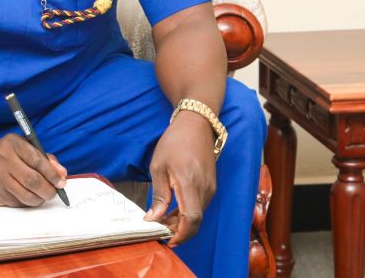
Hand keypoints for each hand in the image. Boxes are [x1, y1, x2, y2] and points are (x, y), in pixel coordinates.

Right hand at [0, 133, 67, 206]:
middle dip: (49, 190)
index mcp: (12, 144)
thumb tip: (62, 174)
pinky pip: (19, 203)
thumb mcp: (23, 147)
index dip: (52, 173)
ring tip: (43, 194)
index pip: (37, 160)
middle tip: (55, 192)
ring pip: (27, 196)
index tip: (61, 181)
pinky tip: (28, 195)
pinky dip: (28, 202)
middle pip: (33, 180)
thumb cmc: (5, 154)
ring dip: (40, 198)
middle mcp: (3, 161)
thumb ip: (44, 158)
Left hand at [144, 112, 217, 247]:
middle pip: (195, 221)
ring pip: (198, 215)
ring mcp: (211, 188)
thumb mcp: (158, 167)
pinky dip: (188, 213)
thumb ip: (158, 195)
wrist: (196, 124)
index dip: (181, 234)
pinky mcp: (211, 186)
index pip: (192, 219)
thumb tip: (153, 219)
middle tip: (160, 230)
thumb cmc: (174, 142)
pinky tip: (174, 210)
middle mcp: (205, 189)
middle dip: (178, 231)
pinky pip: (201, 205)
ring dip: (182, 222)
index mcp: (190, 183)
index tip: (167, 240)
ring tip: (163, 220)